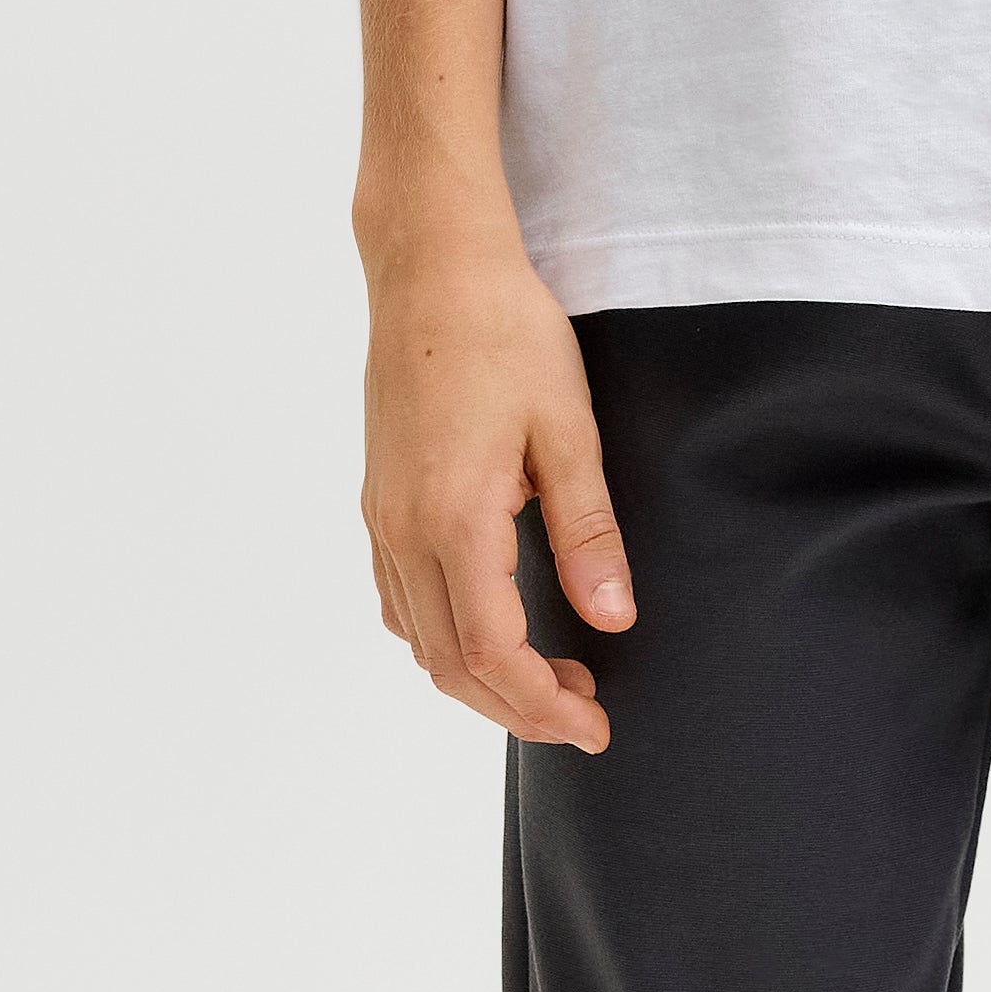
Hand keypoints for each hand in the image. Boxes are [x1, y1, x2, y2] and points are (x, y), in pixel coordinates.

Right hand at [361, 213, 631, 749]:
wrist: (431, 268)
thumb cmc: (505, 333)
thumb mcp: (568, 429)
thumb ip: (587, 531)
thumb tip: (612, 620)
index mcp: (453, 518)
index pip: (492, 653)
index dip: (543, 705)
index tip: (596, 723)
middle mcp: (403, 531)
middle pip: (449, 664)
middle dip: (517, 707)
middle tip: (585, 713)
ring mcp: (381, 519)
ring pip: (419, 641)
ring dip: (481, 678)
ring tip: (553, 677)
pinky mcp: (378, 502)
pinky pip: (400, 601)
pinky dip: (444, 638)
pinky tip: (492, 626)